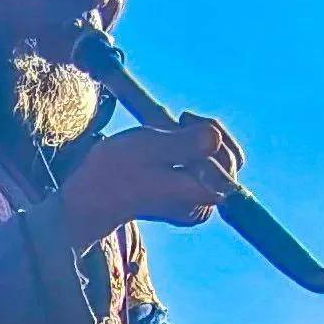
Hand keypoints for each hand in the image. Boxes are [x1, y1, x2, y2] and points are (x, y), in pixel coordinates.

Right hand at [60, 114, 242, 238]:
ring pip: (219, 161)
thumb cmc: (116, 171)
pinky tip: (173, 141)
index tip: (184, 117)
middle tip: (181, 119)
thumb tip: (216, 138)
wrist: (94, 194)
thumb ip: (184, 144)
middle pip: (229, 160)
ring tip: (174, 128)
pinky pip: (207, 167)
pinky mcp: (189, 198)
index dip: (212, 132)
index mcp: (197, 197)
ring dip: (200, 138)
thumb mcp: (149, 148)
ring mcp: (197, 204)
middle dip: (208, 133)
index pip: (229, 159)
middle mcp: (203, 206)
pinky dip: (194, 148)